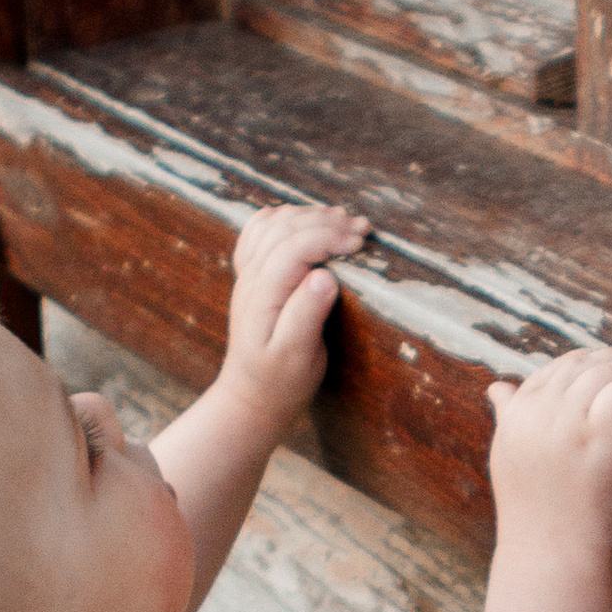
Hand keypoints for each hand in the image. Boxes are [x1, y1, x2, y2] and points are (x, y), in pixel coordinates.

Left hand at [219, 201, 367, 429]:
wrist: (252, 395)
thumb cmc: (279, 380)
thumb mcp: (297, 357)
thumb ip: (307, 316)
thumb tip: (326, 277)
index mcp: (262, 296)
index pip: (293, 248)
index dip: (328, 238)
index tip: (360, 242)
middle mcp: (250, 279)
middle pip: (284, 230)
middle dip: (325, 222)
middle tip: (363, 227)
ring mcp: (248, 276)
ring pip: (272, 225)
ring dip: (307, 216)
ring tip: (342, 219)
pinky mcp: (252, 277)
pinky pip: (258, 234)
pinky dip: (281, 218)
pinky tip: (303, 219)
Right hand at [485, 340, 611, 555]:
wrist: (550, 559)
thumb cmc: (540, 518)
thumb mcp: (516, 461)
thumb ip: (511, 420)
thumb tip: (498, 387)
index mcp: (515, 417)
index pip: (555, 369)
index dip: (593, 357)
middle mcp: (535, 415)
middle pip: (585, 365)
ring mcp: (565, 426)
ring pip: (609, 373)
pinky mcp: (597, 441)